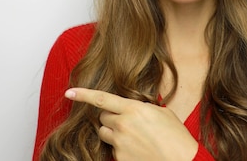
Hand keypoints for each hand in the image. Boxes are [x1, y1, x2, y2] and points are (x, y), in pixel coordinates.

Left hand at [65, 88, 198, 160]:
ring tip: (134, 137)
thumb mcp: (162, 113)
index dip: (83, 94)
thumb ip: (141, 107)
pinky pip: (113, 150)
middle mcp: (123, 125)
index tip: (69, 92)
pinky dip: (121, 149)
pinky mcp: (120, 159)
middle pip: (102, 117)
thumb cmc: (176, 137)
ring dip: (113, 133)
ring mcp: (120, 143)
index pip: (101, 99)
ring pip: (104, 134)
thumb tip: (131, 107)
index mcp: (133, 109)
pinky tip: (138, 150)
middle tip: (127, 122)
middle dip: (110, 118)